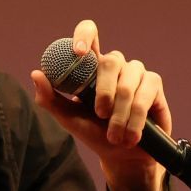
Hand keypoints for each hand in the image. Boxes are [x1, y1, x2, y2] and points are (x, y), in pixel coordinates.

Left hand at [30, 18, 171, 190]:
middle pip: (110, 61)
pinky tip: (132, 135)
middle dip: (104, 92)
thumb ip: (50, 100)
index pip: (89, 34)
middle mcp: (114, 64)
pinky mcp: (153, 83)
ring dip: (120, 115)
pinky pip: (144, 95)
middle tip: (100, 115)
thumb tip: (36, 74)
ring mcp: (136, 72)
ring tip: (115, 137)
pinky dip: (135, 119)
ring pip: (127, 84)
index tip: (79, 53)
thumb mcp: (69, 119)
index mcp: (91, 66)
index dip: (84, 36)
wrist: (123, 156)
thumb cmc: (94, 133)